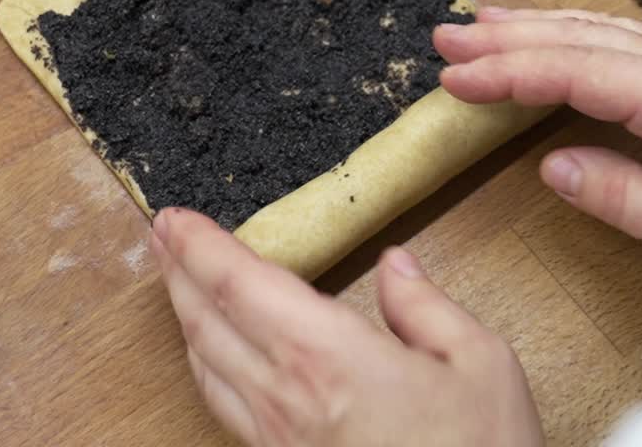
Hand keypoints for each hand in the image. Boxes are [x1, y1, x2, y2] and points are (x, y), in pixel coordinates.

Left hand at [149, 207, 544, 446]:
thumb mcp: (480, 363)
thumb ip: (426, 306)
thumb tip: (395, 265)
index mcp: (330, 357)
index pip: (239, 286)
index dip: (199, 247)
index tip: (175, 217)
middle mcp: (288, 398)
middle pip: (206, 323)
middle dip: (177, 271)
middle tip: (161, 235)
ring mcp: (278, 439)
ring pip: (204, 366)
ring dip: (184, 315)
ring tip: (178, 280)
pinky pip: (223, 404)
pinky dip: (204, 362)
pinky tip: (213, 352)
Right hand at [435, 7, 641, 289]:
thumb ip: (623, 197)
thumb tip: (553, 166)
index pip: (576, 73)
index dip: (509, 73)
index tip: (454, 77)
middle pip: (581, 38)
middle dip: (507, 36)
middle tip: (445, 35)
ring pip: (601, 30)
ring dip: (536, 26)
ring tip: (481, 24)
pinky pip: (625, 40)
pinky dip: (577, 34)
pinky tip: (555, 34)